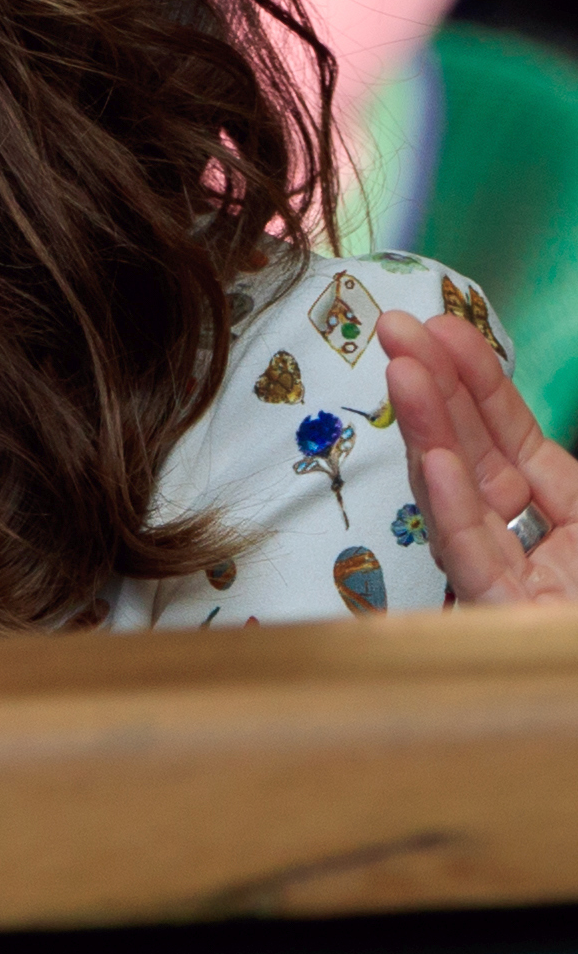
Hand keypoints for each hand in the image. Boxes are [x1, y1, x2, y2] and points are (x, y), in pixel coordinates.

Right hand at [385, 306, 577, 605]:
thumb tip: (512, 438)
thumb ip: (568, 475)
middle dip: (435, 388)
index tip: (438, 330)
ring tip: (401, 373)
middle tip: (393, 331)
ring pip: (462, 497)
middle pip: (475, 453)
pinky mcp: (501, 624)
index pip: (511, 438)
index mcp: (571, 520)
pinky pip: (475, 562)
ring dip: (430, 431)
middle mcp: (533, 543)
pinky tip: (438, 464)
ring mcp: (511, 583)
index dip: (477, 382)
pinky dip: (454, 512)